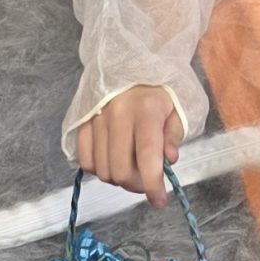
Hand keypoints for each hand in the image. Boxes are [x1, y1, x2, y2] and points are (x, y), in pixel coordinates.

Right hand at [73, 84, 182, 208]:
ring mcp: (96, 117)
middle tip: (147, 179)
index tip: (159, 201)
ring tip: (132, 165)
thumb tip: (168, 160)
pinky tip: (112, 159)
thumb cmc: (159, 88)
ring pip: (101, 170)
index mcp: (146, 109)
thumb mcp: (178, 106)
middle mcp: (117, 113)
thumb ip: (174, 134)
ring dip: (118, 178)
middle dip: (136, 185)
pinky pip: (85, 160)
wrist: (131, 60)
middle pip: (120, 170)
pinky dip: (98, 169)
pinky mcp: (82, 121)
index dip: (153, 185)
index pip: (147, 156)